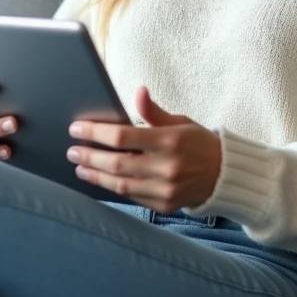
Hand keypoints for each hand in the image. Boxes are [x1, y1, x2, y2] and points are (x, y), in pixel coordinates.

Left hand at [66, 86, 221, 212]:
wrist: (224, 175)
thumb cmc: (197, 142)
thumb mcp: (179, 121)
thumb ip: (154, 110)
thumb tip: (138, 92)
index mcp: (169, 140)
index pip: (122, 137)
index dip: (95, 133)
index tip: (76, 128)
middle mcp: (166, 167)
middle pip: (116, 163)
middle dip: (89, 155)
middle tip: (72, 150)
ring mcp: (165, 189)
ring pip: (120, 185)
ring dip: (95, 175)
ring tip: (79, 166)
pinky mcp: (164, 205)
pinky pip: (131, 197)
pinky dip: (112, 188)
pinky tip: (99, 179)